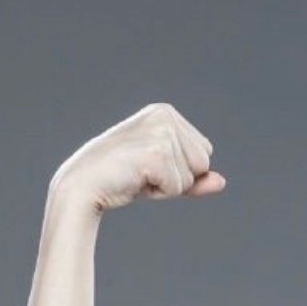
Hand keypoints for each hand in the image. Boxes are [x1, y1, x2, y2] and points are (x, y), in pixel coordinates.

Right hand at [48, 102, 224, 215]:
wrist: (85, 185)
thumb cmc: (123, 179)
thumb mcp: (164, 176)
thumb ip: (195, 178)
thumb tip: (222, 182)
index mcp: (166, 112)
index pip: (204, 153)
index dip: (180, 170)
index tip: (150, 166)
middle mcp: (165, 116)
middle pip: (203, 163)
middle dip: (178, 178)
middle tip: (143, 173)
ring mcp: (161, 132)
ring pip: (192, 176)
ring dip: (167, 186)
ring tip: (138, 175)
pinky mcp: (156, 153)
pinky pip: (178, 187)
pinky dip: (159, 193)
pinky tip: (135, 180)